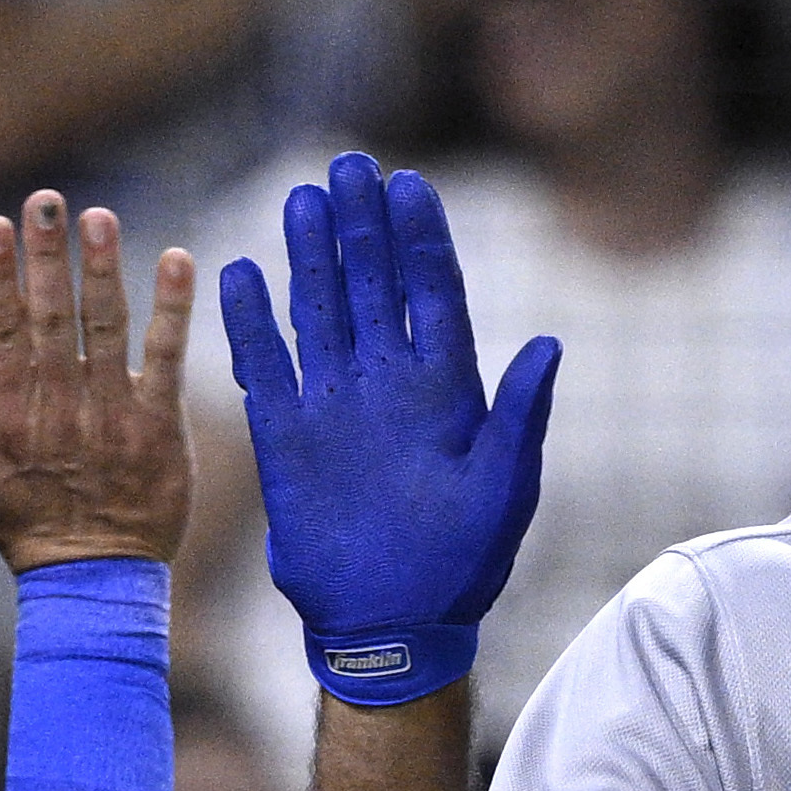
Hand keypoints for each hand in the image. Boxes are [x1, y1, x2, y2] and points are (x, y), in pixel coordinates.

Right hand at [0, 192, 196, 572]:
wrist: (92, 579)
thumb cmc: (17, 523)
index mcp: (7, 418)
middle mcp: (59, 412)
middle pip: (51, 321)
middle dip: (47, 258)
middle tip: (46, 200)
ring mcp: (113, 417)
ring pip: (107, 331)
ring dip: (104, 271)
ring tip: (100, 217)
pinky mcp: (161, 426)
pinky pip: (168, 358)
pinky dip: (174, 309)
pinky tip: (178, 258)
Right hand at [218, 155, 559, 698]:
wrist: (391, 624)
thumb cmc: (461, 566)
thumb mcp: (504, 490)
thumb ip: (519, 417)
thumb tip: (549, 345)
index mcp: (445, 390)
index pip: (433, 294)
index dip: (421, 240)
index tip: (410, 185)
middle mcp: (387, 385)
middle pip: (374, 286)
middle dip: (363, 225)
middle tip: (351, 166)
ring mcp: (335, 406)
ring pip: (321, 311)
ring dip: (312, 255)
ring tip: (303, 197)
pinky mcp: (287, 436)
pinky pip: (266, 366)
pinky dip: (251, 322)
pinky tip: (240, 272)